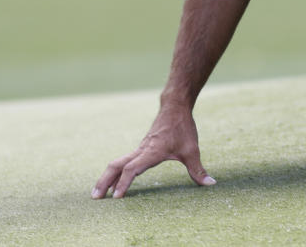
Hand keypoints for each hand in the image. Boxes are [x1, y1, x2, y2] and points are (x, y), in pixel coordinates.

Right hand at [91, 108, 215, 198]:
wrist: (175, 106)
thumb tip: (211, 184)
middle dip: (104, 182)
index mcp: (151, 152)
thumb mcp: (192, 150)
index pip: (132, 169)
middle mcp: (141, 150)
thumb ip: (198, 170)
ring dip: (106, 177)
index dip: (124, 183)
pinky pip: (123, 161)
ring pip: (117, 163)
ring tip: (97, 194)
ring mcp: (139, 149)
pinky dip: (114, 172)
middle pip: (116, 166)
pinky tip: (112, 182)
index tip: (116, 198)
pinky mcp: (140, 148)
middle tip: (94, 198)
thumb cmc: (183, 128)